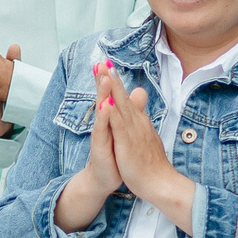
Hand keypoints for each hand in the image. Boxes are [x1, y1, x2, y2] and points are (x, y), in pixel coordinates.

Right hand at [76, 63, 123, 197]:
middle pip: (103, 97)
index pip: (110, 94)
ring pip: (101, 110)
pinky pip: (102, 129)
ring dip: (101, 93)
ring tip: (102, 78)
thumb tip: (137, 92)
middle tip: (100, 62)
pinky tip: (105, 106)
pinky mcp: (100, 146)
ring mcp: (101, 134)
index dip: (109, 78)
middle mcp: (104, 123)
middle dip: (101, 79)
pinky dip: (104, 116)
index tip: (108, 61)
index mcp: (111, 118)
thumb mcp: (124, 129)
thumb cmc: (115, 153)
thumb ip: (129, 109)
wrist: (105, 176)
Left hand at [94, 62, 193, 228]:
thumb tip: (140, 114)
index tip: (107, 66)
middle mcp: (137, 123)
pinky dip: (113, 113)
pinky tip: (106, 101)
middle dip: (112, 78)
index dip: (116, 83)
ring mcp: (133, 132)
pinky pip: (119, 126)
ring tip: (104, 71)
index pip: (126, 99)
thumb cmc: (152, 164)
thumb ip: (142, 125)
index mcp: (139, 123)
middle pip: (123, 96)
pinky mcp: (128, 144)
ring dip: (113, 88)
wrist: (161, 183)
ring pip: (121, 106)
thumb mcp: (146, 139)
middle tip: (103, 59)